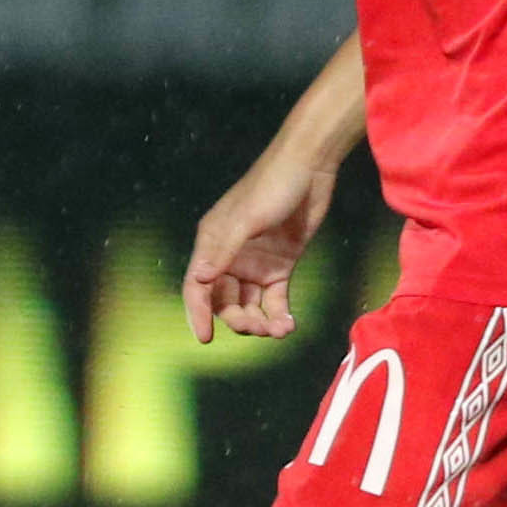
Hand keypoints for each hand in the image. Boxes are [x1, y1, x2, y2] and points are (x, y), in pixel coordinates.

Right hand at [183, 148, 337, 340]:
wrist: (309, 167)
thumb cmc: (271, 186)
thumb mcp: (246, 219)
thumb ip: (223, 250)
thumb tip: (199, 279)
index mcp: (212, 243)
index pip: (197, 286)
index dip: (198, 313)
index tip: (205, 338)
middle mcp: (230, 257)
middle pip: (224, 301)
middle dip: (238, 320)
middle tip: (259, 328)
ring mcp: (255, 263)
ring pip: (249, 305)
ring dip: (260, 322)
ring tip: (279, 330)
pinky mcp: (280, 265)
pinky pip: (274, 300)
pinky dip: (278, 315)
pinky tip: (288, 325)